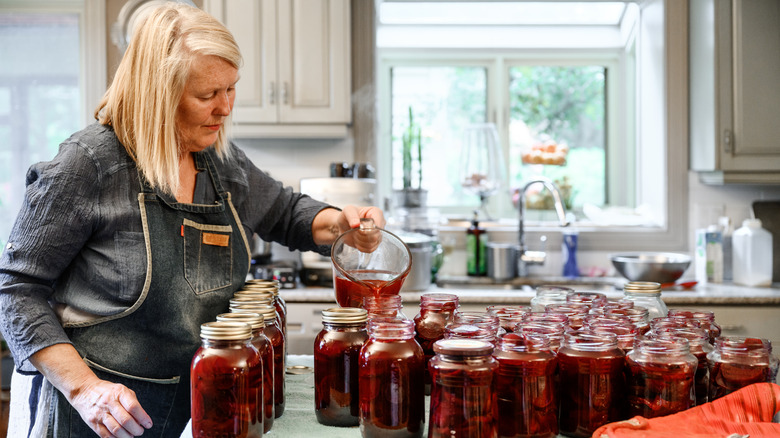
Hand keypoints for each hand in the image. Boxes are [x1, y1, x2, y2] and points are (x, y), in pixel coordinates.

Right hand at [29, 344, 152, 437]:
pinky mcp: (93, 422)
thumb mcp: (122, 390)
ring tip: (131, 435)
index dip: (143, 418)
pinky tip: (120, 437)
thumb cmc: (107, 391)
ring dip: (127, 436)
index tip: (148, 424)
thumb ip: (133, 402)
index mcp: (119, 393)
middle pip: (126, 420)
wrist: (84, 391)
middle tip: (140, 431)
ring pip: (116, 430)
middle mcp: (109, 403)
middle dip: (136, 429)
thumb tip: (142, 418)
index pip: (133, 407)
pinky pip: (106, 435)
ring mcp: (100, 413)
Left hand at [311, 205, 385, 247]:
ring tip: (354, 236)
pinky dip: (362, 248)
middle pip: (377, 235)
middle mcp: (379, 223)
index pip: (380, 222)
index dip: (370, 228)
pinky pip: (371, 250)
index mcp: (375, 212)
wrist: (340, 227)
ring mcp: (377, 234)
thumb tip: (357, 224)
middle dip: (362, 236)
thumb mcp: (346, 211)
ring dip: (361, 242)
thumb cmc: (344, 216)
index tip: (358, 228)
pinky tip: (357, 242)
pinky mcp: (373, 244)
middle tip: (354, 232)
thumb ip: (351, 215)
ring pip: (374, 244)